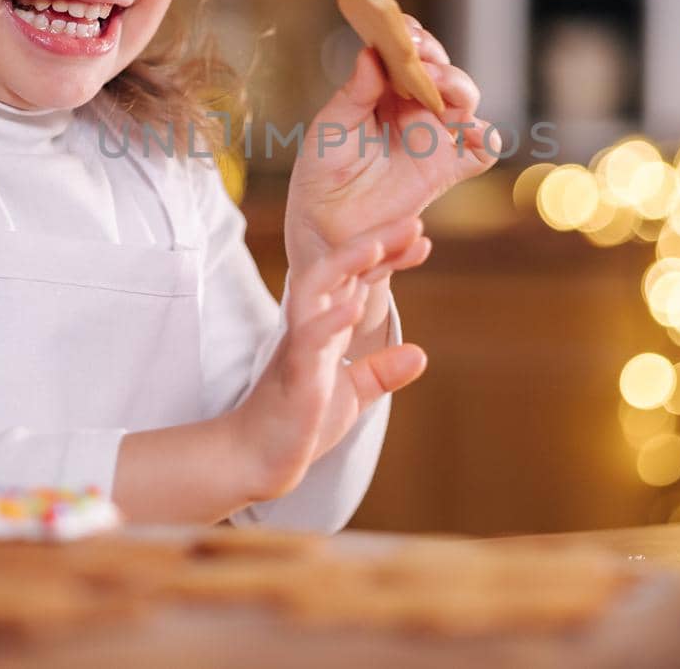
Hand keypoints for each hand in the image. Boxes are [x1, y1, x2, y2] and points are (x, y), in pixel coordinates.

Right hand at [230, 217, 430, 502]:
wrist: (257, 459)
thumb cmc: (299, 421)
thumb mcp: (352, 394)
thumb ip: (381, 372)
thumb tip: (419, 354)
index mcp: (326, 324)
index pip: (358, 278)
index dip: (387, 254)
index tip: (421, 236)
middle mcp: (311, 323)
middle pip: (339, 267)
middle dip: (374, 241)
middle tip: (413, 220)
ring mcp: (300, 345)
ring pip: (317, 288)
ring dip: (346, 264)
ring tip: (378, 244)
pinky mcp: (294, 374)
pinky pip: (309, 339)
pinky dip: (331, 320)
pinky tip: (353, 306)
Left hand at [286, 16, 498, 282]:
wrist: (323, 225)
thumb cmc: (322, 172)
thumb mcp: (331, 126)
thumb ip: (354, 92)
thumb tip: (371, 53)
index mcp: (385, 90)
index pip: (408, 53)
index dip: (410, 35)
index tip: (401, 26)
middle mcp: (414, 109)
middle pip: (442, 71)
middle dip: (434, 56)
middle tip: (417, 51)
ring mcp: (433, 138)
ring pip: (465, 101)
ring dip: (457, 85)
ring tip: (435, 84)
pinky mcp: (445, 170)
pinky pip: (480, 150)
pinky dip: (484, 136)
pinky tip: (466, 130)